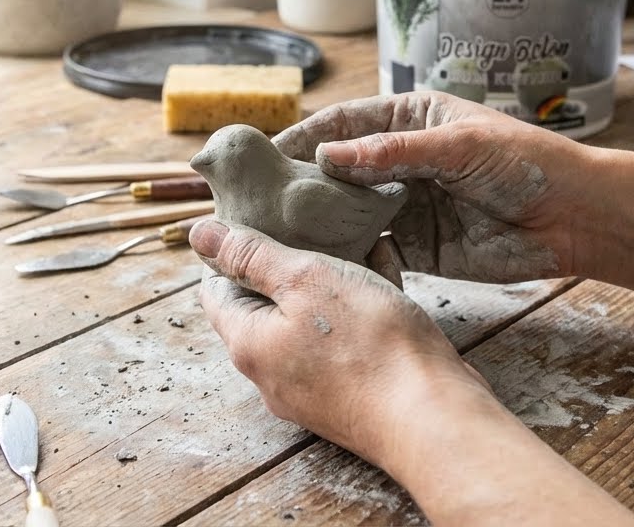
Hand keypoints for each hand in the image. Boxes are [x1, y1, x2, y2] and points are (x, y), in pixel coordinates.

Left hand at [192, 218, 491, 466]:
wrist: (435, 418)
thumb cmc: (371, 345)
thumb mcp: (306, 280)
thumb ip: (251, 256)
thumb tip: (199, 234)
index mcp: (249, 343)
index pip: (216, 288)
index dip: (230, 248)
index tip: (259, 215)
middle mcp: (272, 373)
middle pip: (263, 305)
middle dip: (284, 261)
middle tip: (310, 220)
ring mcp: (313, 389)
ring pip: (308, 319)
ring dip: (327, 279)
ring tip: (355, 238)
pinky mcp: (351, 393)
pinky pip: (342, 339)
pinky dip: (356, 304)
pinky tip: (385, 270)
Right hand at [273, 91, 595, 283]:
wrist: (575, 217)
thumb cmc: (526, 163)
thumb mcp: (459, 146)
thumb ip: (393, 153)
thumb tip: (328, 154)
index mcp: (408, 122)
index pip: (342, 126)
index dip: (301, 139)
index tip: (261, 158)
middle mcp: (399, 163)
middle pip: (335, 174)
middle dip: (298, 188)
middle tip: (255, 205)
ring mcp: (406, 208)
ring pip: (348, 216)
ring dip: (317, 228)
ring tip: (276, 241)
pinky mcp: (418, 249)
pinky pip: (373, 253)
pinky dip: (349, 261)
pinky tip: (322, 270)